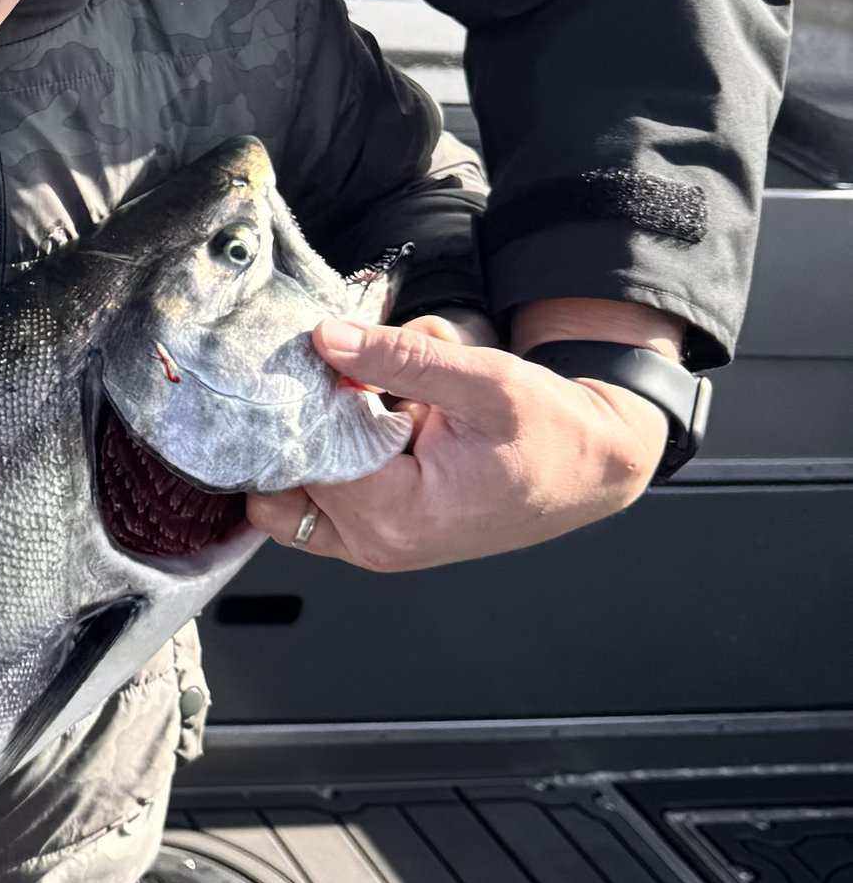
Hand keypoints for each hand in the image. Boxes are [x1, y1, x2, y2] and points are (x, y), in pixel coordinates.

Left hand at [246, 308, 668, 572]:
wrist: (593, 465)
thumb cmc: (553, 433)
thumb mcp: (484, 381)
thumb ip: (400, 359)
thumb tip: (327, 339)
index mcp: (396, 517)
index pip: (305, 454)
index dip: (305, 402)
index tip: (319, 361)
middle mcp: (375, 543)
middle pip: (288, 475)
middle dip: (308, 422)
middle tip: (344, 379)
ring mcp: (373, 543)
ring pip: (291, 492)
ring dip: (317, 442)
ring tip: (372, 406)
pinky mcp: (377, 531)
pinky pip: (317, 495)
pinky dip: (335, 454)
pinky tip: (380, 420)